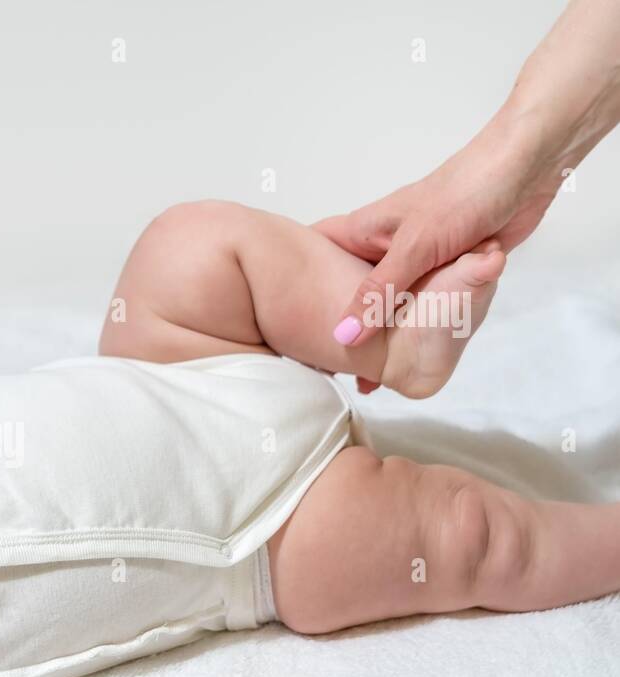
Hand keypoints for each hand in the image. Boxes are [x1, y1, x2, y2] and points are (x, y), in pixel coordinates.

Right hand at [314, 121, 557, 393]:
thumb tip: (343, 339)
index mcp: (361, 231)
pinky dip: (417, 325)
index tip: (282, 327)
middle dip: (340, 325)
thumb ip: (377, 295)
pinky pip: (423, 303)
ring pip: (388, 301)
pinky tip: (411, 353)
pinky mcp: (444, 268)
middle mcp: (381, 247)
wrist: (527, 169)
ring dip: (382, 331)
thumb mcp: (413, 249)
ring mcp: (414, 259)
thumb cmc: (464, 193)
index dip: (294, 290)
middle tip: (326, 368)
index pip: (312, 258)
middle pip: (347, 290)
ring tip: (366, 375)